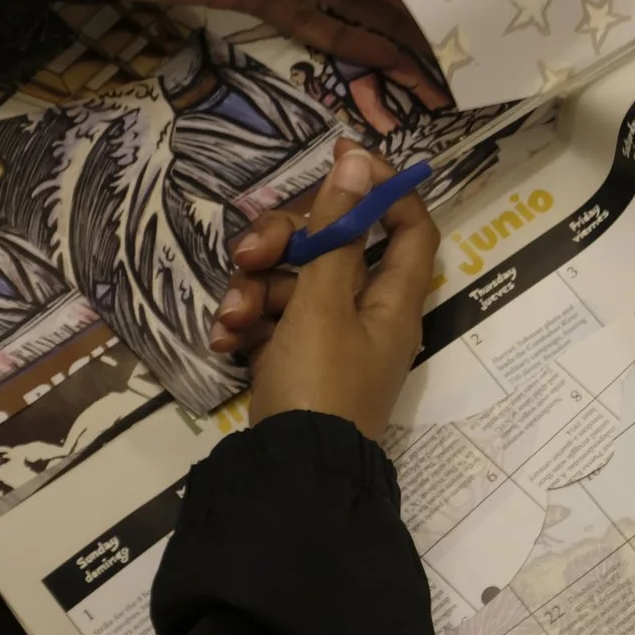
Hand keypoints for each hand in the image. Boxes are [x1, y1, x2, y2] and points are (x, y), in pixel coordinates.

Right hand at [244, 141, 436, 439]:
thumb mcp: (322, 304)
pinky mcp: (296, 363)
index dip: (383, 190)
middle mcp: (370, 315)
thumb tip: (358, 166)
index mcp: (395, 299)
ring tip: (232, 317)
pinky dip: (248, 324)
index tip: (342, 158)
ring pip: (293, 284)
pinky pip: (273, 322)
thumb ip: (336, 235)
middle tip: (250, 251)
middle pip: (335, 248)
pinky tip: (225, 340)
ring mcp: (331, 340)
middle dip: (286, 242)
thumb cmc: (318, 386)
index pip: (409, 227)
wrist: (291, 476)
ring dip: (254, 290)